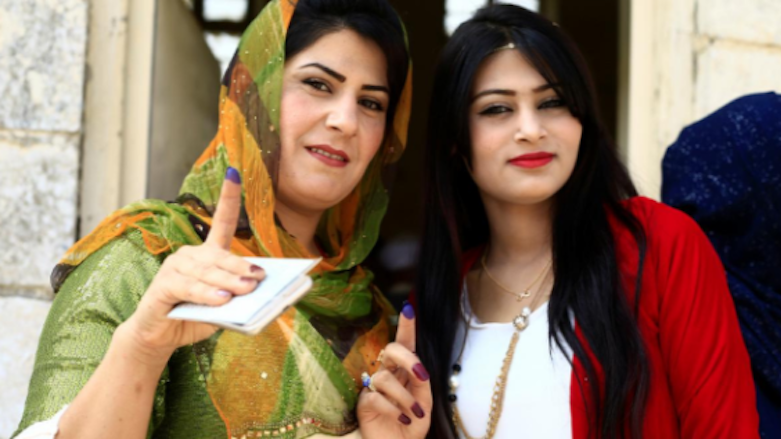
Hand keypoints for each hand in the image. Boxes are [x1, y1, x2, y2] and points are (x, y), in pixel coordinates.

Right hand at [118, 167, 264, 362]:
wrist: (160, 336)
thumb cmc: (194, 316)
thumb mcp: (222, 306)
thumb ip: (237, 297)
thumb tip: (257, 292)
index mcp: (207, 254)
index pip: (221, 220)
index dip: (227, 196)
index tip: (234, 171)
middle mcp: (190, 255)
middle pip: (220, 257)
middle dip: (242, 268)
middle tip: (262, 277)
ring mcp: (174, 268)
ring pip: (206, 274)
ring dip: (228, 283)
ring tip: (248, 290)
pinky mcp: (162, 286)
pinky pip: (188, 288)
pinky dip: (206, 295)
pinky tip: (221, 300)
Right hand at [357, 303, 431, 438]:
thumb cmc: (412, 424)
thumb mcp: (424, 404)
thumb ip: (422, 384)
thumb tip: (419, 368)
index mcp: (404, 371)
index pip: (404, 344)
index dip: (406, 326)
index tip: (408, 308)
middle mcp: (388, 374)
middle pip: (390, 350)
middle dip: (407, 358)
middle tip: (421, 374)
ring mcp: (373, 387)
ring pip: (384, 378)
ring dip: (404, 396)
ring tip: (413, 413)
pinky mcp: (364, 403)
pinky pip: (375, 397)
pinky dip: (392, 409)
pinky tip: (400, 418)